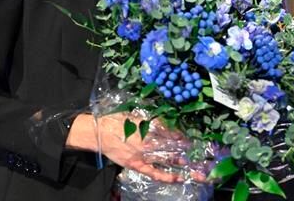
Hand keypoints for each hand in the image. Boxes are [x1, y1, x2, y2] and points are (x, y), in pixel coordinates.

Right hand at [69, 112, 198, 182]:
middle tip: (194, 151)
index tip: (187, 138)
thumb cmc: (116, 121)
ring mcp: (143, 154)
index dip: (180, 136)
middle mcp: (148, 141)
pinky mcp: (136, 165)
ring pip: (166, 159)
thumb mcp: (136, 115)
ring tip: (191, 165)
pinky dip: (166, 176)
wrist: (99, 132)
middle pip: (171, 146)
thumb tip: (167, 123)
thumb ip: (152, 120)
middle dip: (183, 149)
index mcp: (148, 127)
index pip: (170, 132)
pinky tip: (177, 178)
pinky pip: (154, 172)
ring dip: (179, 162)